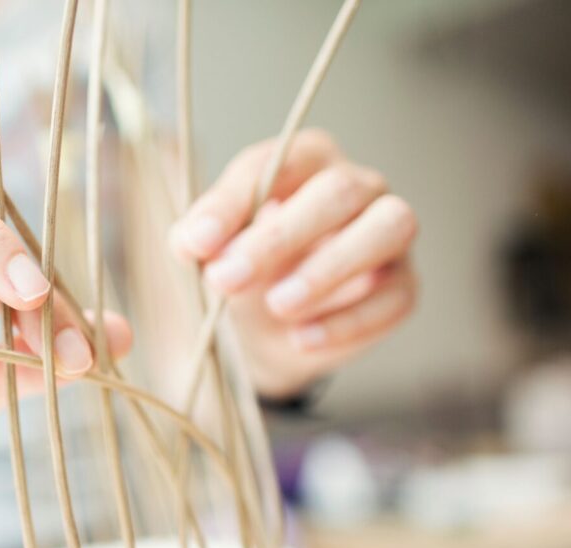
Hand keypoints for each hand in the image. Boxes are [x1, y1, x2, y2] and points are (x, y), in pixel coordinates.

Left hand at [170, 129, 417, 398]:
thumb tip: (193, 241)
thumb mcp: (211, 252)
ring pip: (387, 228)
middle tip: (228, 279)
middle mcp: (357, 185)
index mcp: (305, 160)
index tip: (196, 244)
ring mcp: (389, 232)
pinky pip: (393, 296)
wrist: (270, 328)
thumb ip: (199, 238)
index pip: (277, 163)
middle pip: (337, 192)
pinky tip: (301, 339)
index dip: (235, 202)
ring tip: (277, 305)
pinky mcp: (403, 284)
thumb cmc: (245, 268)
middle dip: (278, 237)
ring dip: (328, 268)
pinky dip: (347, 321)